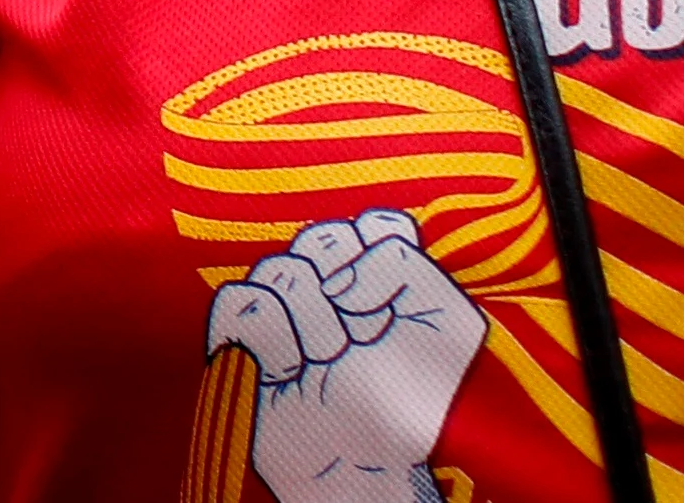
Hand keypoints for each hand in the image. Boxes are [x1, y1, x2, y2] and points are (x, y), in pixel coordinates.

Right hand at [206, 208, 481, 501]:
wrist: (366, 460)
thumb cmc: (410, 397)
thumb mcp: (445, 324)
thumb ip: (405, 265)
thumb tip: (339, 276)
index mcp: (376, 270)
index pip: (372, 223)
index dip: (380, 258)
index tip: (392, 310)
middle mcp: (326, 277)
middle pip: (322, 238)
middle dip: (349, 294)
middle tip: (363, 339)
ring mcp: (281, 303)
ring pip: (282, 269)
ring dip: (315, 324)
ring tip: (327, 362)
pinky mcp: (238, 334)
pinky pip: (241, 300)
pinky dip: (270, 334)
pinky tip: (290, 368)